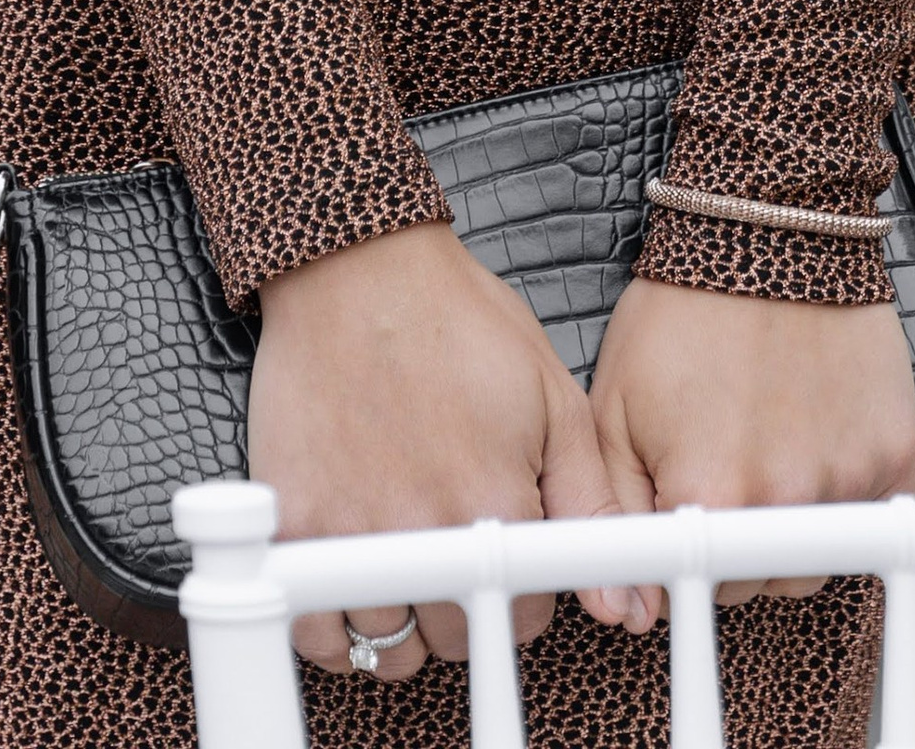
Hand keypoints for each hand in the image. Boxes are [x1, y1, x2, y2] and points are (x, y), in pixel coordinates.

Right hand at [249, 226, 638, 675]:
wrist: (358, 267)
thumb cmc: (455, 320)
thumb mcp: (552, 396)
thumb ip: (589, 505)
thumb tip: (619, 600)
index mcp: (494, 503)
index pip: (521, 617)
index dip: (521, 587)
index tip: (506, 553)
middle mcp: (424, 533)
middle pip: (454, 640)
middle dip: (463, 605)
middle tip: (455, 548)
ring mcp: (353, 535)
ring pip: (387, 648)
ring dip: (403, 620)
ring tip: (407, 563)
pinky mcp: (295, 527)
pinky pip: (313, 630)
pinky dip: (334, 624)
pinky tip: (353, 584)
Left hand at [590, 281, 914, 601]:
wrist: (768, 225)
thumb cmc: (686, 307)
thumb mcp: (614, 410)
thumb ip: (613, 520)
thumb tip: (631, 610)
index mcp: (711, 497)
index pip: (693, 593)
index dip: (682, 554)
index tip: (682, 514)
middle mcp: (786, 501)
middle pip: (758, 580)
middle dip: (735, 540)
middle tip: (726, 461)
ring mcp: (847, 478)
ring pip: (814, 559)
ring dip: (791, 525)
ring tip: (770, 443)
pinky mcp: (894, 453)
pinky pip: (870, 520)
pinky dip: (845, 495)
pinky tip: (815, 435)